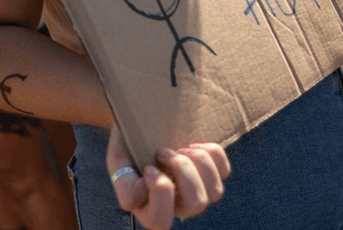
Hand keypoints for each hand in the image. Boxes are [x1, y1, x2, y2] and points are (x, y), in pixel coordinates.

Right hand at [107, 127, 229, 229]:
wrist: (142, 121)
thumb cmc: (127, 144)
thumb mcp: (118, 161)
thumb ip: (124, 183)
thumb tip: (144, 192)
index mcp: (149, 210)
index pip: (160, 220)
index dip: (158, 189)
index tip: (148, 166)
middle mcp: (176, 206)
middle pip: (196, 205)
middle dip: (184, 171)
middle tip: (164, 152)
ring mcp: (197, 191)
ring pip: (215, 192)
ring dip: (198, 162)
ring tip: (180, 148)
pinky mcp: (211, 174)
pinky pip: (225, 171)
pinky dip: (211, 153)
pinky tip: (192, 145)